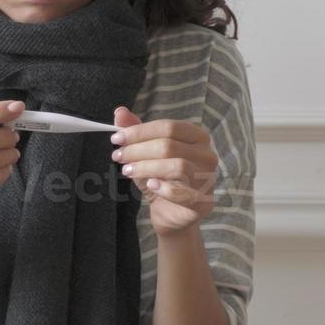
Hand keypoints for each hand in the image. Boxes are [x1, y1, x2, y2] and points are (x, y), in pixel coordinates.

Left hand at [110, 105, 217, 236]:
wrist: (170, 213)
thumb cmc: (160, 179)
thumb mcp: (145, 154)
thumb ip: (135, 133)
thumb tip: (120, 112)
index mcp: (196, 137)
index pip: (168, 127)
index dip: (140, 131)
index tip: (116, 139)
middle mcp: (207, 155)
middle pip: (169, 145)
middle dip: (138, 150)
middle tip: (118, 156)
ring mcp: (208, 179)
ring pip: (176, 166)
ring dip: (146, 167)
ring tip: (127, 171)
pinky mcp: (203, 202)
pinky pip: (184, 193)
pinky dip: (164, 188)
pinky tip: (150, 185)